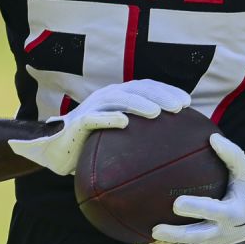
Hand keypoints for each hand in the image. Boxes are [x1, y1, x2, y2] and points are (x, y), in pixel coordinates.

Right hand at [8, 78, 189, 175]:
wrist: (56, 151)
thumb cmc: (92, 146)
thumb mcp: (120, 141)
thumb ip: (140, 139)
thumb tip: (175, 156)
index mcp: (118, 98)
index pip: (146, 87)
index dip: (167, 90)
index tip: (188, 103)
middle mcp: (106, 97)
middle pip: (137, 88)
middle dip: (159, 94)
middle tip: (180, 107)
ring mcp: (92, 107)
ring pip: (118, 98)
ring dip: (138, 103)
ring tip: (157, 112)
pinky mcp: (78, 122)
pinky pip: (95, 117)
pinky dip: (109, 118)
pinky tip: (124, 122)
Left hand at [133, 134, 244, 243]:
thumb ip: (231, 154)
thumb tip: (212, 137)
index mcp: (235, 211)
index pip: (214, 212)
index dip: (197, 208)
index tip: (177, 203)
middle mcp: (225, 231)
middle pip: (198, 236)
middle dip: (176, 235)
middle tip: (154, 229)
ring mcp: (215, 241)